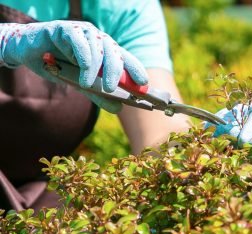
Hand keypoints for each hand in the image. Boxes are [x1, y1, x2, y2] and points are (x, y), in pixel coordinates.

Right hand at [0, 21, 147, 112]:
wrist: (29, 52)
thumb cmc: (60, 66)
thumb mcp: (82, 85)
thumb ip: (100, 95)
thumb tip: (119, 108)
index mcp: (105, 52)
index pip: (125, 59)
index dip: (135, 70)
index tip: (144, 85)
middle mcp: (97, 40)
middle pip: (114, 53)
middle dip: (117, 72)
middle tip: (113, 89)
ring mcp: (83, 33)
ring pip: (98, 47)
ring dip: (95, 68)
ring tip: (87, 85)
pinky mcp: (65, 29)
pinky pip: (79, 40)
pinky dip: (82, 56)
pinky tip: (82, 70)